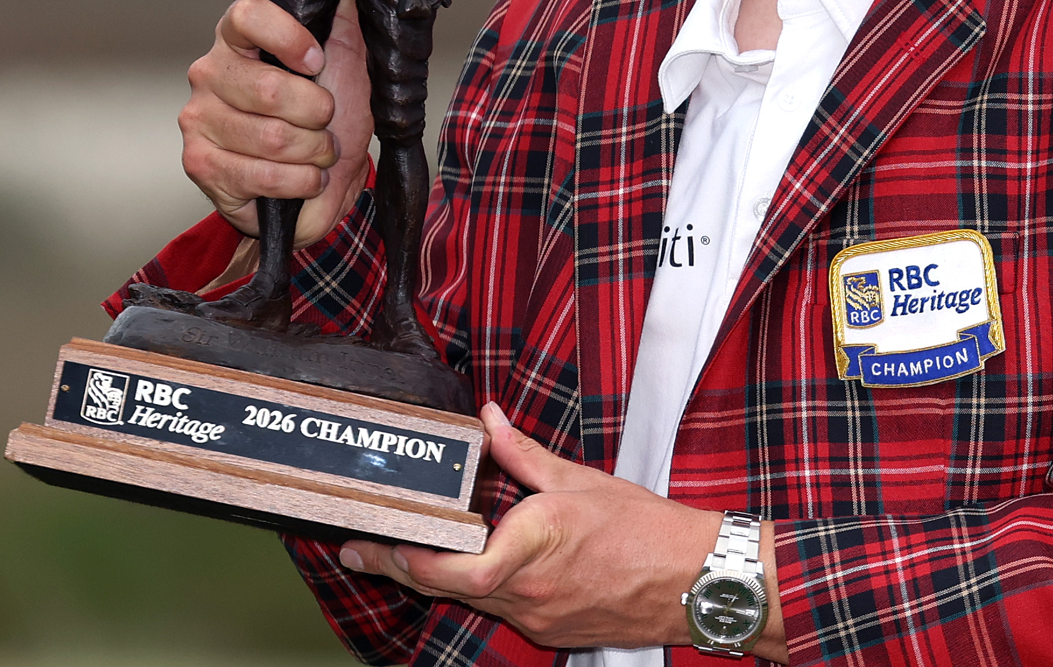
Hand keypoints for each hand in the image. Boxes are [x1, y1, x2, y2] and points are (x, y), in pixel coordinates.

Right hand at [177, 0, 371, 245]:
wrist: (319, 185)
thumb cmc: (329, 118)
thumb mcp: (345, 59)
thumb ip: (343, 15)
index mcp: (238, 39)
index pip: (248, 16)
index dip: (288, 37)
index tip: (317, 61)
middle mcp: (210, 73)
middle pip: (268, 88)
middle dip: (317, 114)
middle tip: (326, 121)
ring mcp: (199, 119)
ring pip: (271, 137)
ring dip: (313, 151)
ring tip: (318, 152)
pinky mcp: (201, 165)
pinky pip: (263, 175)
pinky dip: (300, 181)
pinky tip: (304, 177)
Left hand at [339, 403, 783, 656]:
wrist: (693, 581)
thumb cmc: (646, 530)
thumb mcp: (580, 480)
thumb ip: (524, 453)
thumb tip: (490, 420)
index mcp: (534, 544)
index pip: (455, 568)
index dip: (408, 558)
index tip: (376, 538)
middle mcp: (529, 590)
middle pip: (445, 588)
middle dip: (397, 567)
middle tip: (359, 551)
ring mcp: (538, 616)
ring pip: (468, 601)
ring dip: (432, 579)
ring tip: (395, 556)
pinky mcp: (549, 630)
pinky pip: (499, 610)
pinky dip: (474, 590)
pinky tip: (463, 571)